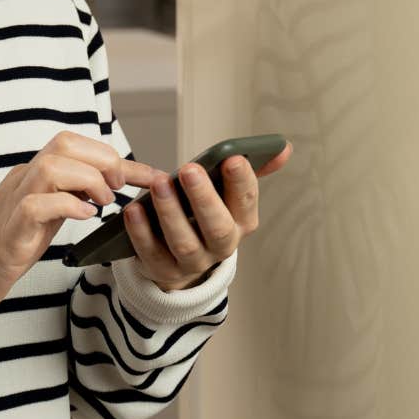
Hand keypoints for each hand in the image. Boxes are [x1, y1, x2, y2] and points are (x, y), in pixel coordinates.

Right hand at [0, 130, 163, 319]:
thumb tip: (108, 186)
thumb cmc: (4, 249)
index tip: (149, 176)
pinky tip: (83, 217)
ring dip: (88, 180)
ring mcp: (13, 202)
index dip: (116, 157)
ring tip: (101, 204)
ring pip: (52, 165)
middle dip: (103, 160)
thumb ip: (71, 197)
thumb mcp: (47, 217)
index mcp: (33, 176)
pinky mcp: (9, 230)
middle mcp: (23, 180)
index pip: (75, 147)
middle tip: (118, 189)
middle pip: (64, 143)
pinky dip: (66, 205)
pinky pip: (37, 204)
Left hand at [125, 141, 292, 290]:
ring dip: (171, 213)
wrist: (180, 260)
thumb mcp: (228, 196)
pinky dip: (142, 233)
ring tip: (159, 184)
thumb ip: (251, 170)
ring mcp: (193, 263)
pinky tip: (134, 210)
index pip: (246, 203)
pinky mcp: (164, 271)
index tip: (232, 158)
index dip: (241, 182)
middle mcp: (222, 246)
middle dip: (204, 197)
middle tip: (189, 169)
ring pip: (185, 243)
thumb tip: (284, 147)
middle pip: (217, 227)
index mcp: (242, 223)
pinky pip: (152, 254)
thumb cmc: (205, 216)